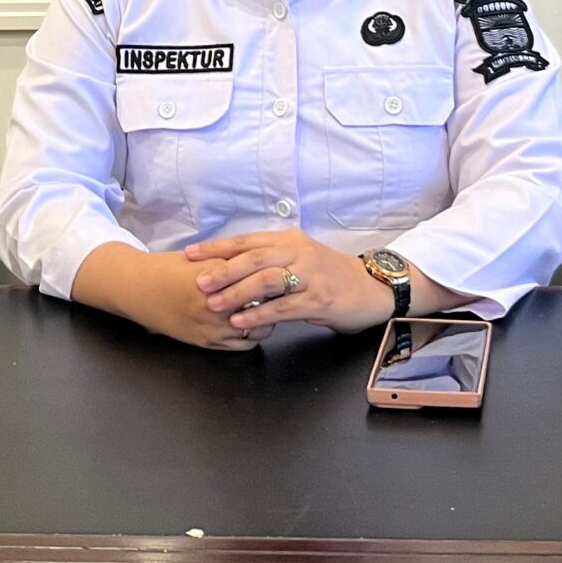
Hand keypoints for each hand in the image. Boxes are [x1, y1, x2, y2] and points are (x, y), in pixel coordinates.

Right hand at [72, 244, 270, 351]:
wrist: (138, 288)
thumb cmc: (169, 268)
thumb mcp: (202, 257)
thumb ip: (233, 261)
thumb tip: (266, 262)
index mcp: (217, 277)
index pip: (260, 280)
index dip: (276, 277)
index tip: (283, 273)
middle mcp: (216, 304)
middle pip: (263, 305)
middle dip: (274, 299)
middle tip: (281, 292)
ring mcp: (211, 327)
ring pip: (257, 329)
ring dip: (265, 319)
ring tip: (265, 308)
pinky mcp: (205, 342)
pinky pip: (242, 345)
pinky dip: (251, 335)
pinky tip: (250, 323)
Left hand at [185, 231, 396, 336]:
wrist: (371, 288)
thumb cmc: (330, 275)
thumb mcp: (300, 258)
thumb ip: (271, 259)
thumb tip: (231, 266)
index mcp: (289, 240)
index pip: (246, 240)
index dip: (217, 247)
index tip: (191, 254)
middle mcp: (298, 252)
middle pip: (253, 257)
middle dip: (222, 270)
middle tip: (198, 282)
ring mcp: (310, 275)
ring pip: (267, 280)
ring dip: (237, 293)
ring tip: (215, 304)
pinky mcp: (319, 299)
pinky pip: (283, 307)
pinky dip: (259, 315)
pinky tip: (241, 322)